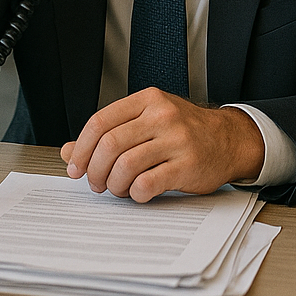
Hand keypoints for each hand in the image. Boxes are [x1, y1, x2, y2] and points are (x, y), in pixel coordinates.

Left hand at [60, 89, 265, 202]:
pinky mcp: (187, 165)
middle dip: (94, 171)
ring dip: (114, 185)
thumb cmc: (183, 131)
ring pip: (125, 165)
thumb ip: (110, 133)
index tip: (74, 167)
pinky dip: (135, 194)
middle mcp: (161, 115)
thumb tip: (68, 151)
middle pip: (109, 145)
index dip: (81, 148)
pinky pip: (147, 184)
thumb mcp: (146, 121)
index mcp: (147, 100)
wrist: (228, 140)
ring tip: (118, 189)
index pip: (100, 121)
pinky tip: (138, 193)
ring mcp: (176, 139)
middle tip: (96, 183)